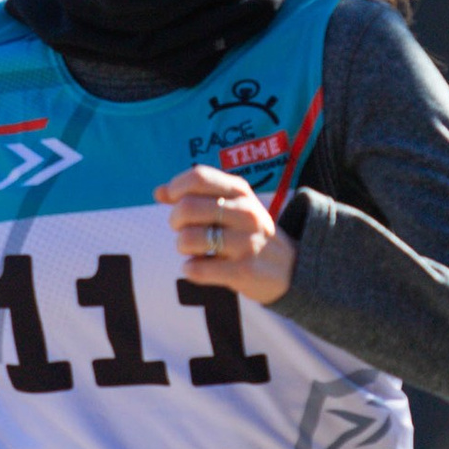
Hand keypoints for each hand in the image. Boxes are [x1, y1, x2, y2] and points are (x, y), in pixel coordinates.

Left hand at [156, 163, 294, 304]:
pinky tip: (197, 267)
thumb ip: (197, 195)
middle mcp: (245, 213)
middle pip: (187, 208)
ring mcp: (246, 243)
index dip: (176, 187)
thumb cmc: (250, 233)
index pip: (199, 177)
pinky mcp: (243, 271)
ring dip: (182, 246)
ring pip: (189, 239)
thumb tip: (158, 192)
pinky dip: (190, 269)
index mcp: (240, 192)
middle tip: (182, 229)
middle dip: (175, 221)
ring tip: (192, 250)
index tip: (172, 199)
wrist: (290, 268)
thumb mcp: (232, 206)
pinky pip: (198, 269)